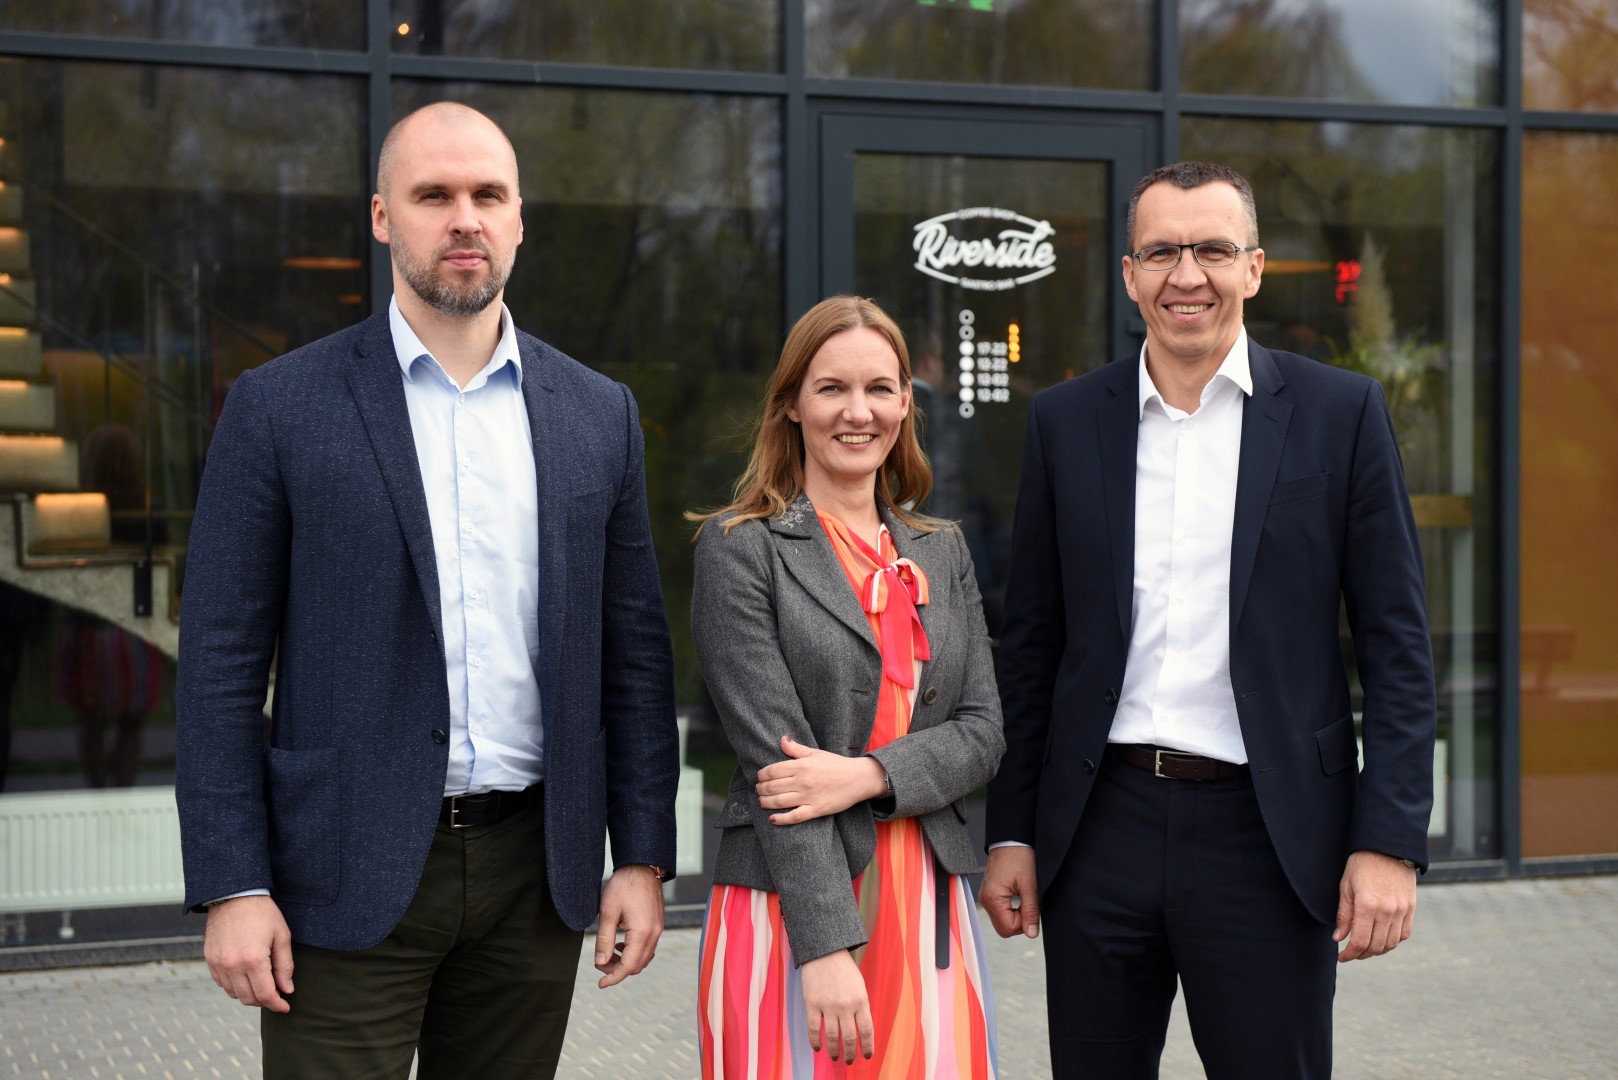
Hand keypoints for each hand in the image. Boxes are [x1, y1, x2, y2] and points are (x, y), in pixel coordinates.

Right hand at [204, 895, 293, 1011]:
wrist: (234, 894)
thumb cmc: (262, 913)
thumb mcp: (281, 936)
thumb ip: (284, 965)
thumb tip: (287, 989)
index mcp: (253, 959)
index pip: (266, 994)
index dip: (277, 1004)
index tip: (285, 1007)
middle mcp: (233, 965)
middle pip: (249, 998)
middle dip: (264, 1001)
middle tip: (276, 995)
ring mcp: (218, 963)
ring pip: (234, 993)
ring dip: (249, 994)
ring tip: (262, 985)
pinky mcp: (210, 959)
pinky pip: (222, 983)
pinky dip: (234, 985)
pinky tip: (245, 977)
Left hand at [594, 864, 664, 987]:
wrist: (642, 866)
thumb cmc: (625, 885)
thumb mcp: (608, 912)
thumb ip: (604, 940)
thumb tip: (601, 962)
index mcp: (642, 932)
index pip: (629, 966)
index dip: (613, 978)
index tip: (601, 984)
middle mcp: (654, 934)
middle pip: (638, 966)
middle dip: (618, 970)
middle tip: (600, 964)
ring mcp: (658, 929)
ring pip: (644, 958)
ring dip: (627, 962)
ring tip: (609, 954)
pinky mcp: (657, 924)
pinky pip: (648, 947)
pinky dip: (634, 952)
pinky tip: (621, 944)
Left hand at [755, 735, 886, 825]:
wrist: (858, 778)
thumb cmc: (837, 764)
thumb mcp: (816, 753)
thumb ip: (796, 748)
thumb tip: (782, 739)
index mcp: (801, 766)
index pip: (772, 771)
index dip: (761, 775)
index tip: (759, 777)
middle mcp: (802, 781)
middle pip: (772, 787)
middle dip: (760, 789)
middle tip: (758, 790)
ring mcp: (808, 797)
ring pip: (778, 801)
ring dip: (765, 802)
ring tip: (761, 802)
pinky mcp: (815, 810)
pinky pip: (794, 817)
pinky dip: (781, 819)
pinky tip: (772, 819)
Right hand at [799, 949, 873, 1063]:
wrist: (824, 951)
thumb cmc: (844, 968)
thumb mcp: (859, 986)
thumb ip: (860, 1006)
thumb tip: (860, 1029)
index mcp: (861, 1001)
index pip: (867, 1031)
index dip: (867, 1047)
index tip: (867, 1056)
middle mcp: (846, 1006)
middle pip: (849, 1038)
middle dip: (850, 1054)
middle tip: (849, 1060)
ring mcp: (828, 1005)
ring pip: (832, 1037)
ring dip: (834, 1051)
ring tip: (835, 1057)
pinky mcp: (812, 1004)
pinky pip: (814, 1029)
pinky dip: (815, 1041)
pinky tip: (817, 1048)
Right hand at [979, 845, 1039, 938]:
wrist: (1011, 839)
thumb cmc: (1019, 856)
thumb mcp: (1030, 885)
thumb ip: (1031, 911)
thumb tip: (1031, 933)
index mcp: (992, 898)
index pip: (1008, 928)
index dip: (1024, 923)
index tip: (1031, 908)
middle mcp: (984, 899)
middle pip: (1003, 928)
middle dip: (1019, 921)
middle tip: (1028, 904)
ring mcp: (985, 896)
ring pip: (1001, 921)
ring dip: (1015, 915)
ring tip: (1023, 897)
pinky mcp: (988, 893)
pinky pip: (999, 911)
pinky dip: (1010, 909)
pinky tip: (1017, 896)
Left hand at [1334, 849, 1416, 961]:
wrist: (1387, 847)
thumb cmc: (1361, 864)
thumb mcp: (1346, 887)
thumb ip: (1343, 915)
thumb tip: (1339, 938)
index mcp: (1368, 905)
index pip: (1360, 942)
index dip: (1350, 954)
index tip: (1341, 957)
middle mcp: (1388, 911)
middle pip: (1376, 946)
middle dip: (1362, 954)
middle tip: (1351, 953)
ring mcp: (1402, 911)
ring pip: (1391, 943)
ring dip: (1377, 950)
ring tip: (1365, 947)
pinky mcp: (1411, 908)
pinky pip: (1404, 934)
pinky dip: (1392, 941)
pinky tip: (1381, 938)